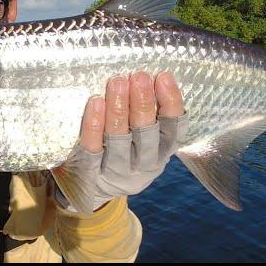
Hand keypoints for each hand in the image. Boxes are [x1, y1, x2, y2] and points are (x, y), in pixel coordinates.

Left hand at [56, 71, 187, 212]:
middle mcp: (143, 165)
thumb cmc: (123, 152)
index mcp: (161, 154)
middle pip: (147, 133)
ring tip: (117, 82)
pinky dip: (95, 124)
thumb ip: (150, 115)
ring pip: (120, 139)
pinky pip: (93, 146)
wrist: (93, 189)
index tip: (164, 77)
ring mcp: (116, 170)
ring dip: (119, 108)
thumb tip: (150, 77)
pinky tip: (96, 102)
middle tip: (139, 76)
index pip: (174, 130)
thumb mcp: (145, 141)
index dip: (171, 103)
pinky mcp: (90, 172)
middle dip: (144, 102)